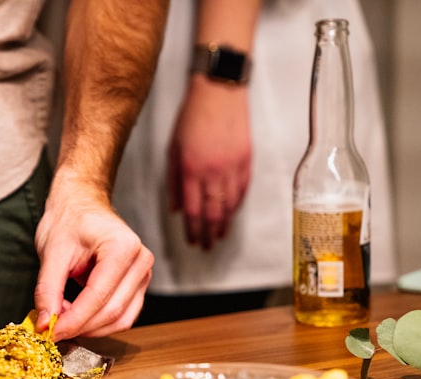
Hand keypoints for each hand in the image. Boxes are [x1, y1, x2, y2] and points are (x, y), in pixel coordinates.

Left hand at [33, 171, 152, 340]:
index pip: (99, 296)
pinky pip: (123, 316)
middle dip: (80, 326)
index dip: (73, 320)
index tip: (50, 331)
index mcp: (122, 247)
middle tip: (51, 326)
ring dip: (89, 327)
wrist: (81, 204)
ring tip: (63, 315)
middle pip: (112, 312)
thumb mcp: (51, 252)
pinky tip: (77, 314)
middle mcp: (140, 262)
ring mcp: (143, 275)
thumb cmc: (69, 219)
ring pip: (120, 320)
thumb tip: (45, 323)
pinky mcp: (138, 287)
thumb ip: (48, 290)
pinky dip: (98, 323)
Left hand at [166, 75, 252, 250]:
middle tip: (206, 246)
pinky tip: (232, 214)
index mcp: (191, 170)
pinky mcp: (246, 160)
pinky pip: (242, 190)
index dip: (193, 230)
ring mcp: (232, 167)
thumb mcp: (173, 148)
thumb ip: (173, 181)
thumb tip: (174, 209)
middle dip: (209, 233)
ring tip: (220, 236)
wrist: (219, 91)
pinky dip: (237, 206)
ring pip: (229, 205)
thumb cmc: (191, 117)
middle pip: (212, 213)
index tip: (193, 241)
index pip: (192, 210)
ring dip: (224, 224)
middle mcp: (212, 172)